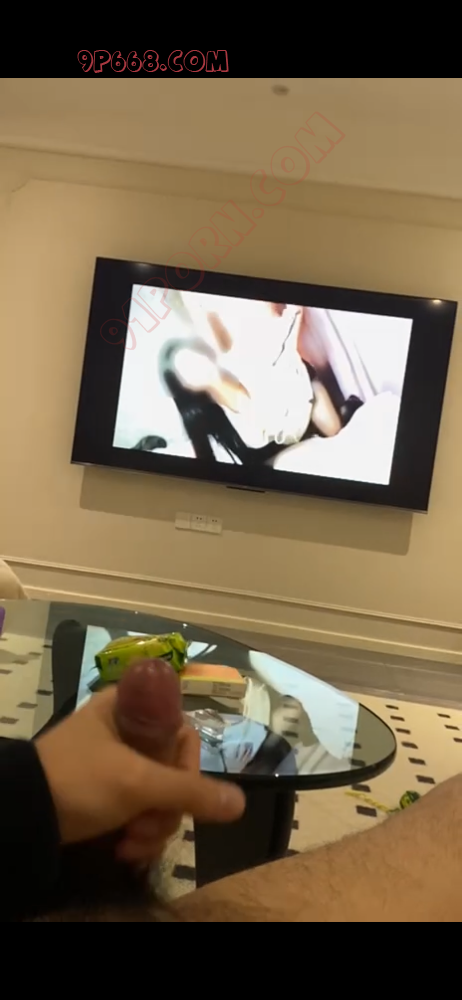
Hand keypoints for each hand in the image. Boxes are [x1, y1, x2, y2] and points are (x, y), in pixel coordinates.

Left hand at [36, 688, 244, 862]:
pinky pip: (138, 808)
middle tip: (148, 829)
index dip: (187, 768)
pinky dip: (137, 832)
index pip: (182, 733)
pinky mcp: (103, 791)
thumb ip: (191, 792)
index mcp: (129, 708)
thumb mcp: (138, 783)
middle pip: (173, 769)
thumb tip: (241, 802)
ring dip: (152, 826)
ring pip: (158, 794)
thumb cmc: (80, 781)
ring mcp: (113, 763)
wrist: (20, 814)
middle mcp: (124, 729)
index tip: (177, 794)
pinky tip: (124, 850)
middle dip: (167, 809)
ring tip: (131, 845)